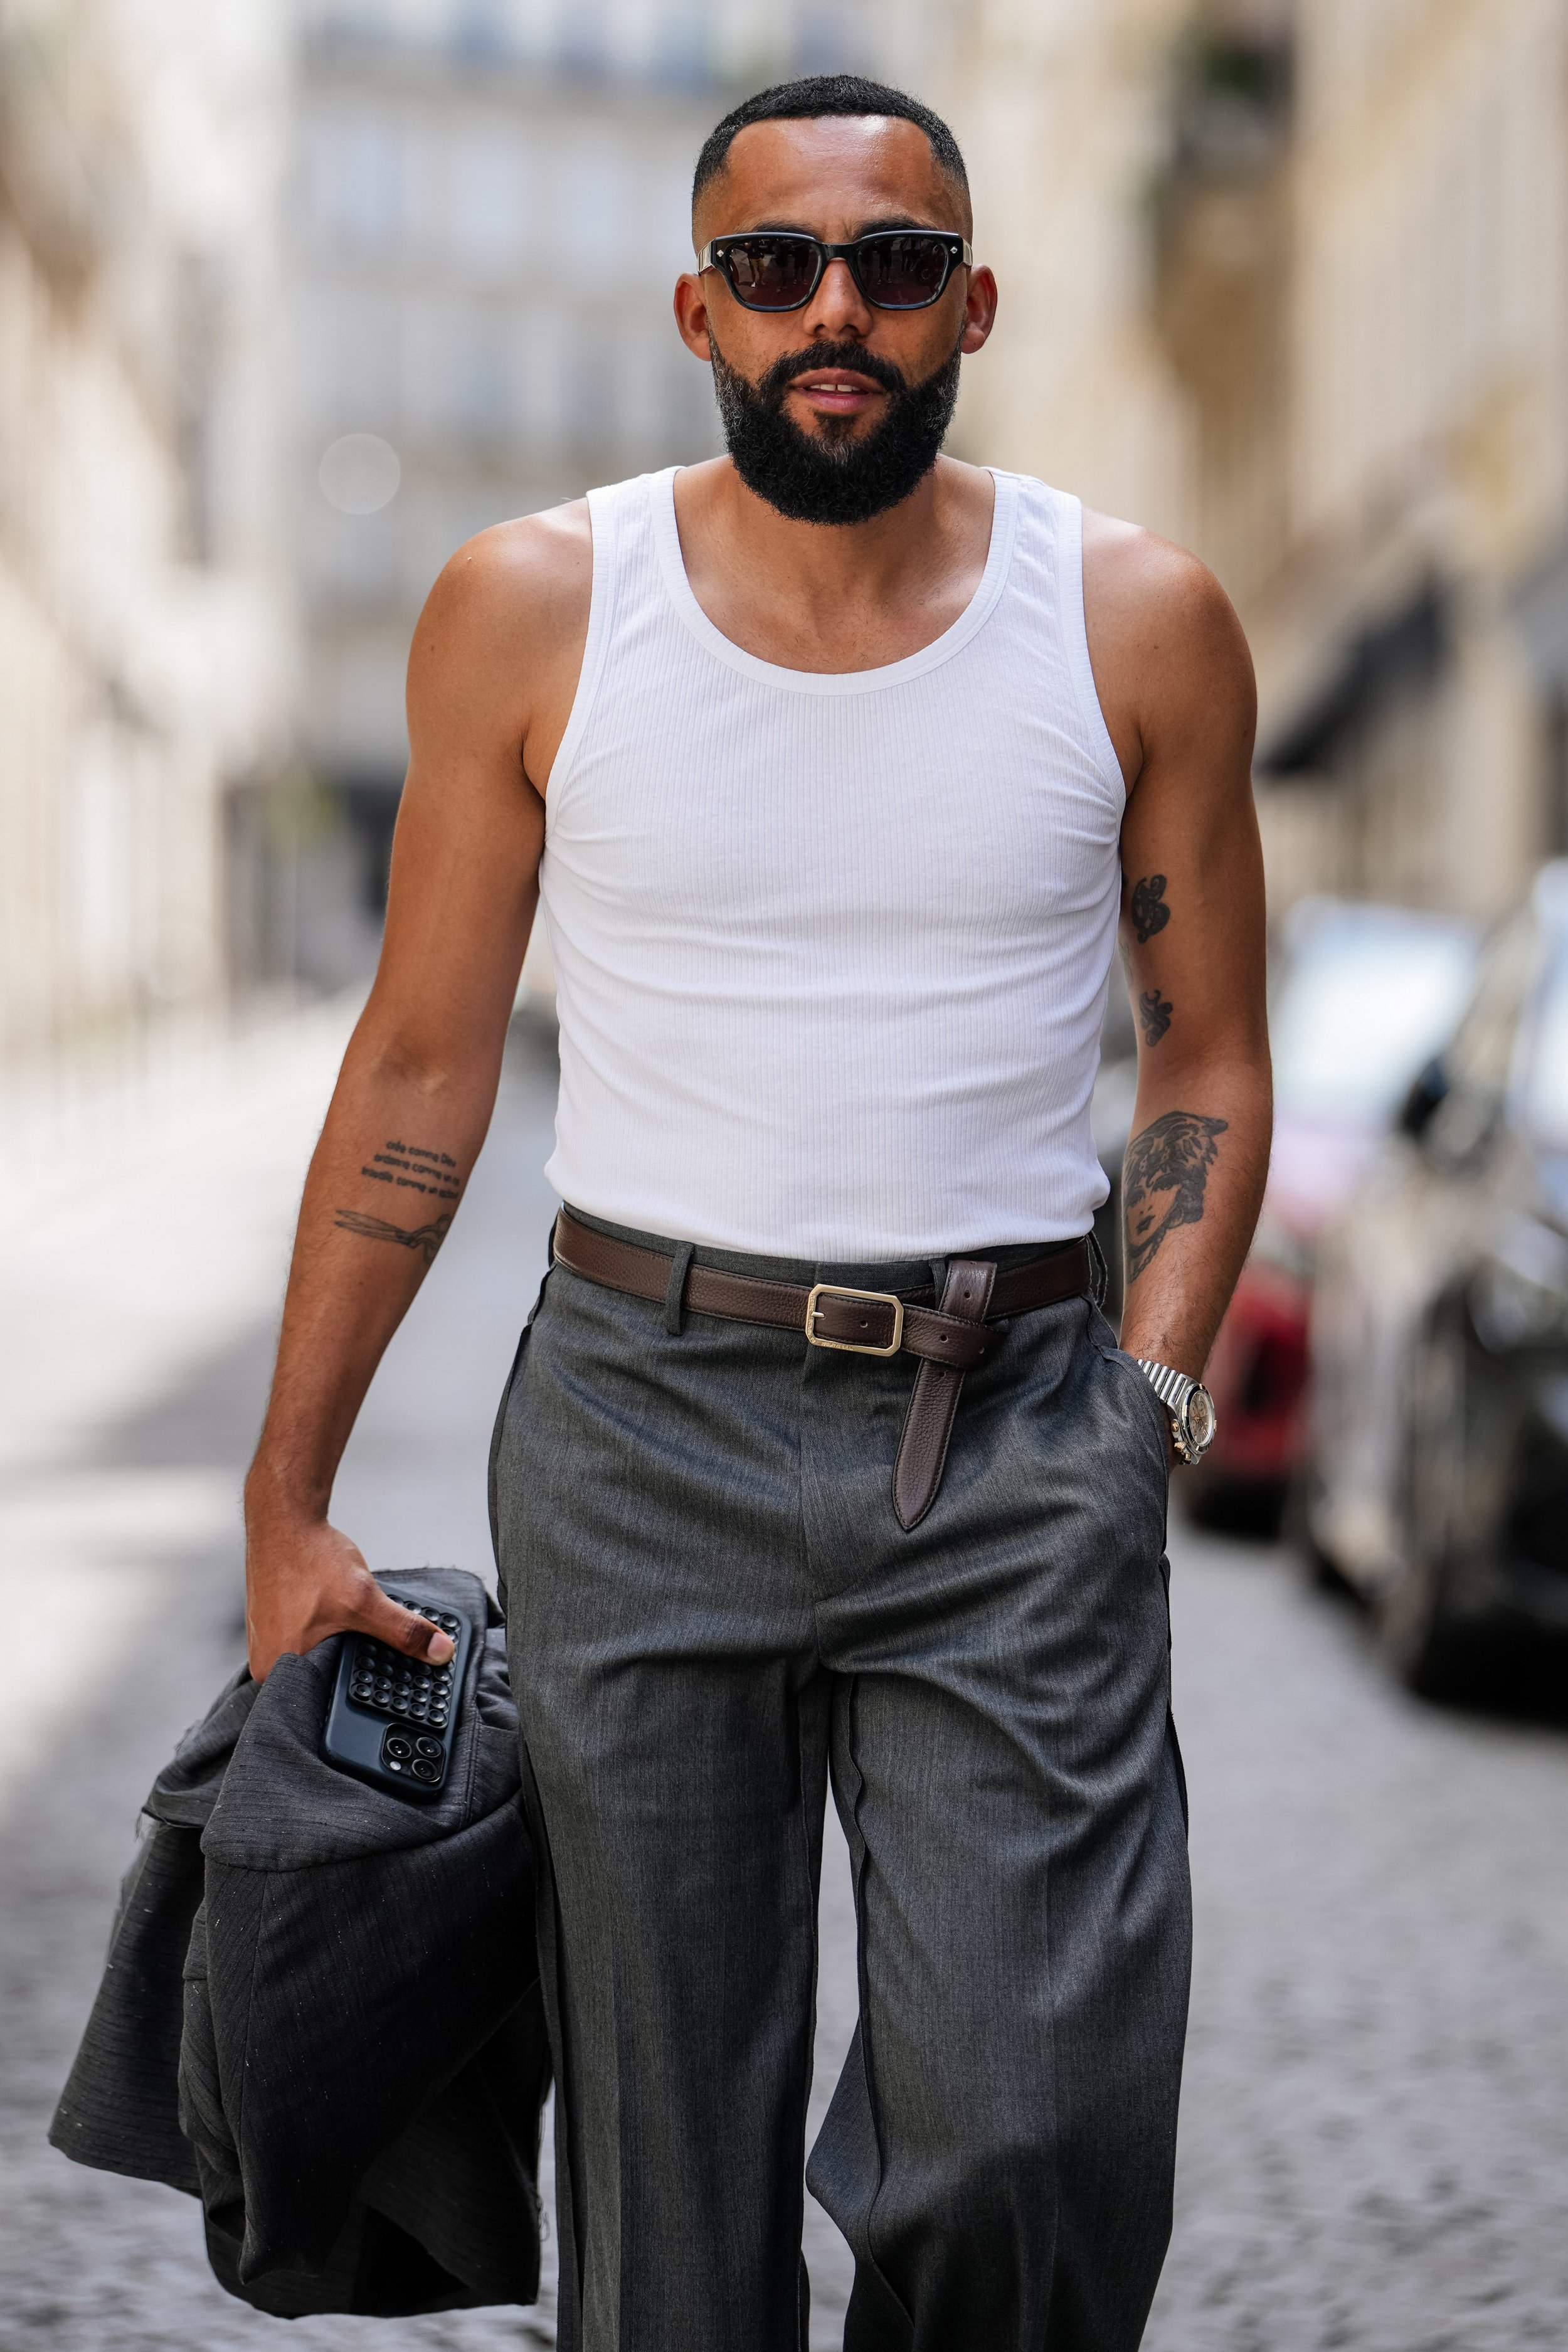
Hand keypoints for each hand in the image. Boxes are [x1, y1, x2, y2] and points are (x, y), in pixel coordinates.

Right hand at [243, 1510, 454, 1681]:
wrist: (285, 1519)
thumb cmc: (308, 1558)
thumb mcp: (363, 1599)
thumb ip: (402, 1630)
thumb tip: (438, 1652)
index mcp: (276, 1670)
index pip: (323, 1702)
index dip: (357, 1697)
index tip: (388, 1693)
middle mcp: (267, 1663)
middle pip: (321, 1683)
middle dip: (352, 1675)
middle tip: (382, 1664)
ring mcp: (269, 1643)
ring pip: (318, 1661)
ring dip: (342, 1653)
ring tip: (362, 1640)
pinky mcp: (276, 1625)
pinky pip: (311, 1642)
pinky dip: (332, 1636)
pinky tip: (345, 1624)